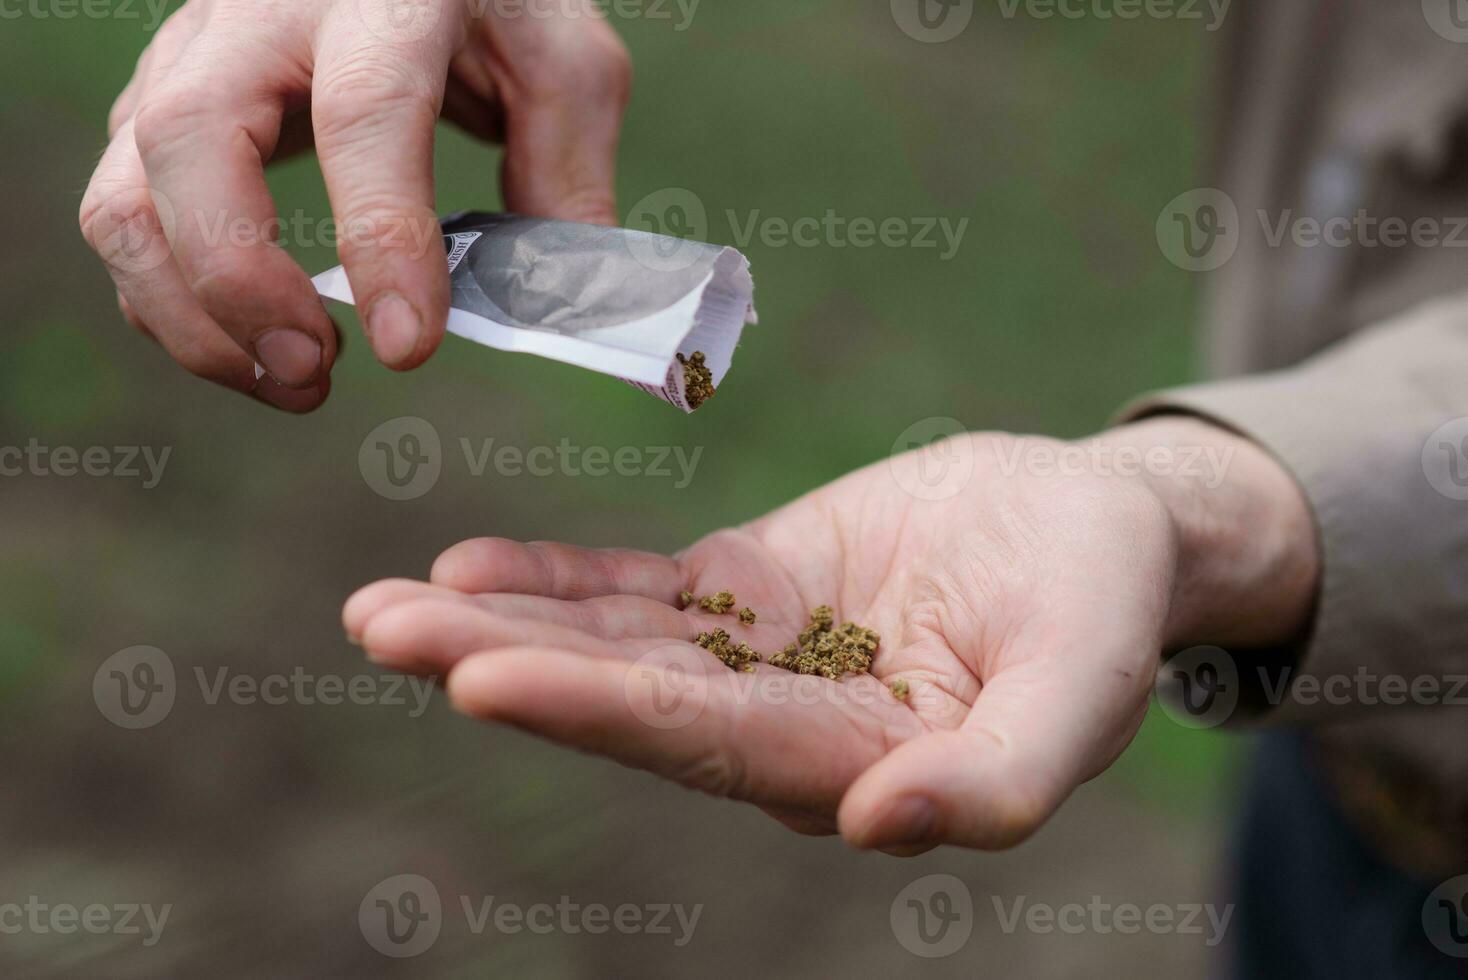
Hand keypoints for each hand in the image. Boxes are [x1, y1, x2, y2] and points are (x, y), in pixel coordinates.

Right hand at [80, 0, 630, 411]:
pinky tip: (257, 347)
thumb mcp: (564, 68)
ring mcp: (191, 56)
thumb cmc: (493, 2)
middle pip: (191, 140)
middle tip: (314, 373)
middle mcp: (262, 13)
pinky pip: (129, 216)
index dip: (381, 237)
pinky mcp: (158, 105)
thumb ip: (564, 178)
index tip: (408, 345)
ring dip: (190, 316)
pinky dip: (175, 304)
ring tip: (293, 381)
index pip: (365, 111)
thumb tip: (555, 309)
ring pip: (127, 191)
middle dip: (240, 282)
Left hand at [344, 418, 1317, 850]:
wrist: (1098, 528)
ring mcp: (758, 659)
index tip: (478, 679)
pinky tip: (471, 566)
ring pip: (615, 647)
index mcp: (856, 765)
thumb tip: (875, 829)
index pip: (705, 745)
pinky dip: (560, 580)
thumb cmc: (1105, 602)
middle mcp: (784, 729)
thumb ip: (999, 776)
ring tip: (386, 611)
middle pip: (628, 702)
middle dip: (507, 667)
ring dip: (504, 625)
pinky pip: (641, 591)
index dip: (595, 711)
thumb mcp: (1083, 685)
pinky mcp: (749, 594)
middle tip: (383, 632)